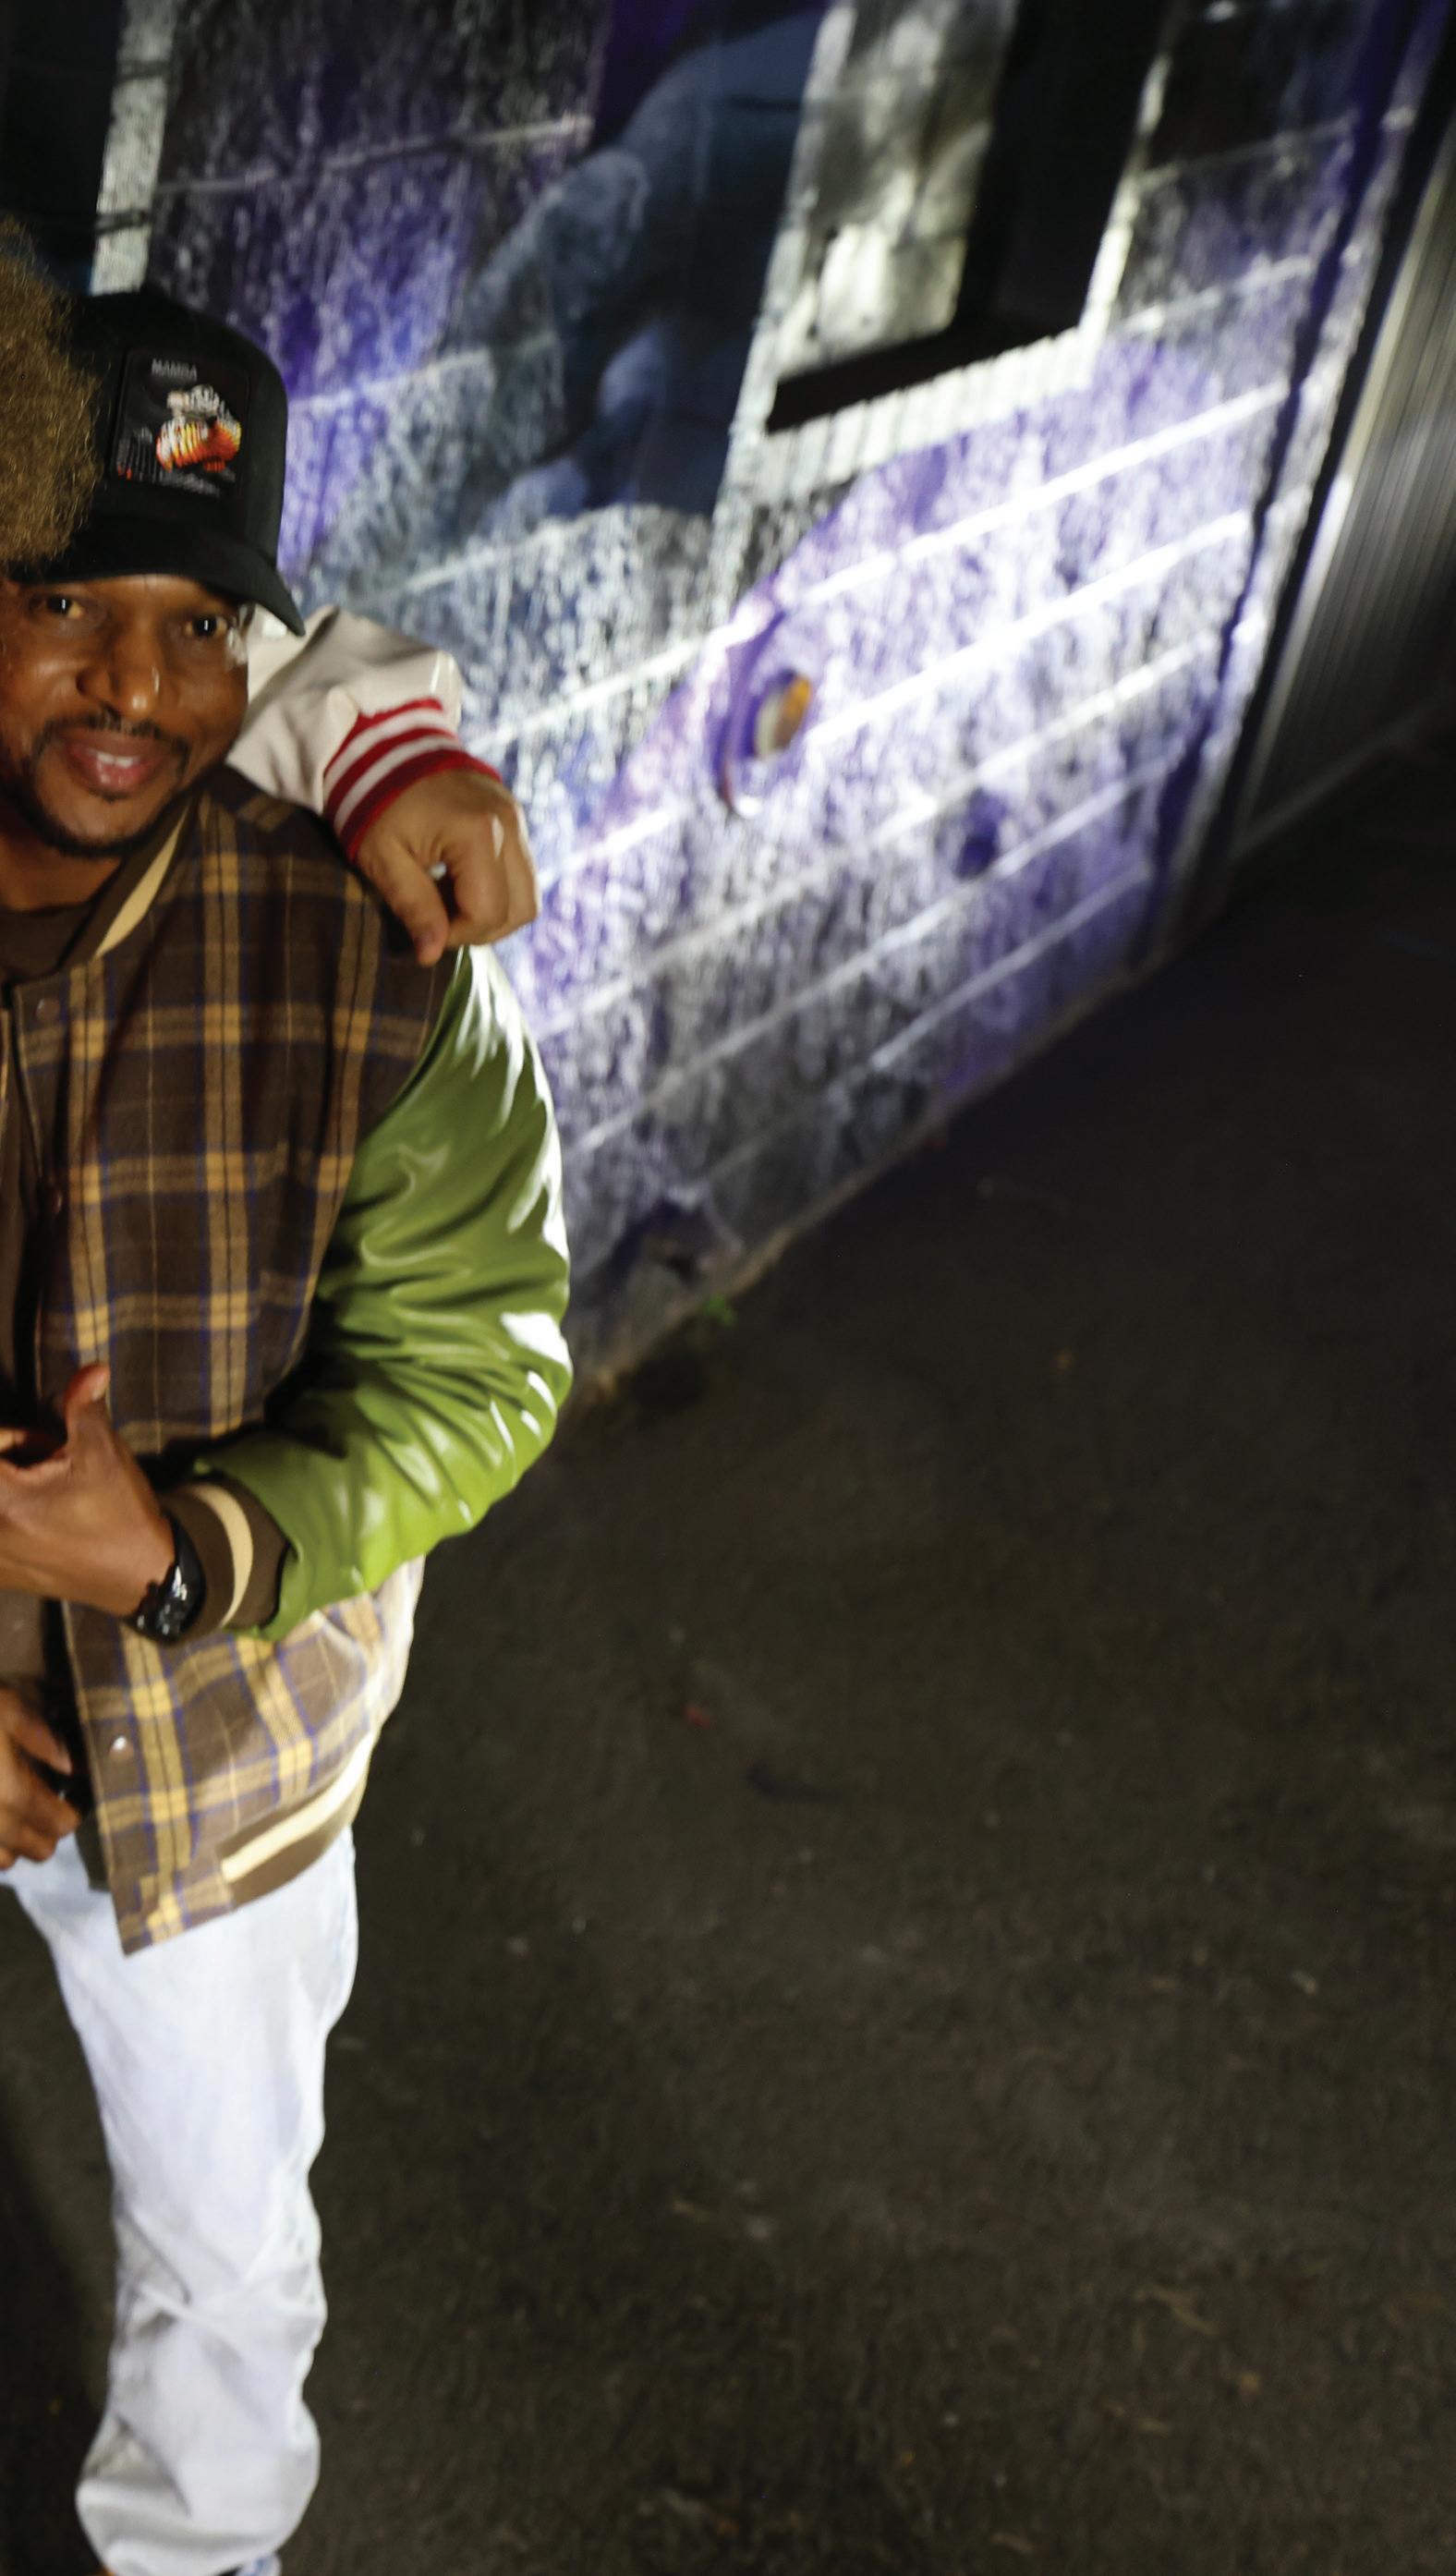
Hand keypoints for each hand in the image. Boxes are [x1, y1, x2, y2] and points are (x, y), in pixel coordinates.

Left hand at [0, 1365, 172, 1618]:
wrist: (141, 1576)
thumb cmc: (121, 1512)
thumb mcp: (104, 1452)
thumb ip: (83, 1405)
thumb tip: (92, 1369)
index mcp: (4, 1502)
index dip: (10, 1438)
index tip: (44, 1444)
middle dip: (9, 1457)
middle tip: (47, 1461)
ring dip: (9, 1485)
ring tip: (46, 1490)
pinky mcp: (1, 1575)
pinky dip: (10, 1514)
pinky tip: (40, 1518)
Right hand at [0, 1690, 79, 1867]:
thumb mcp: (4, 1706)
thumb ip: (42, 1737)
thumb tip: (73, 1766)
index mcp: (12, 1793)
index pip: (61, 1824)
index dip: (72, 1811)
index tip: (69, 1794)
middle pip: (39, 1850)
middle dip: (47, 1829)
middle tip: (42, 1802)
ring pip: (7, 1861)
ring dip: (16, 1843)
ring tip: (11, 1813)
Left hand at [353, 770, 538, 965]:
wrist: (384, 746)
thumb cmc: (374, 803)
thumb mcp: (384, 859)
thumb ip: (414, 907)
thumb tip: (431, 954)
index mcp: (478, 834)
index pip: (487, 913)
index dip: (456, 934)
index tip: (424, 927)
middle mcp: (509, 826)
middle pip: (520, 910)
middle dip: (481, 928)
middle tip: (439, 919)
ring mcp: (516, 819)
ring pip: (527, 896)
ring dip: (492, 911)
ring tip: (448, 898)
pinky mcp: (514, 817)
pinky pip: (521, 873)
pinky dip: (495, 889)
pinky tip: (458, 880)